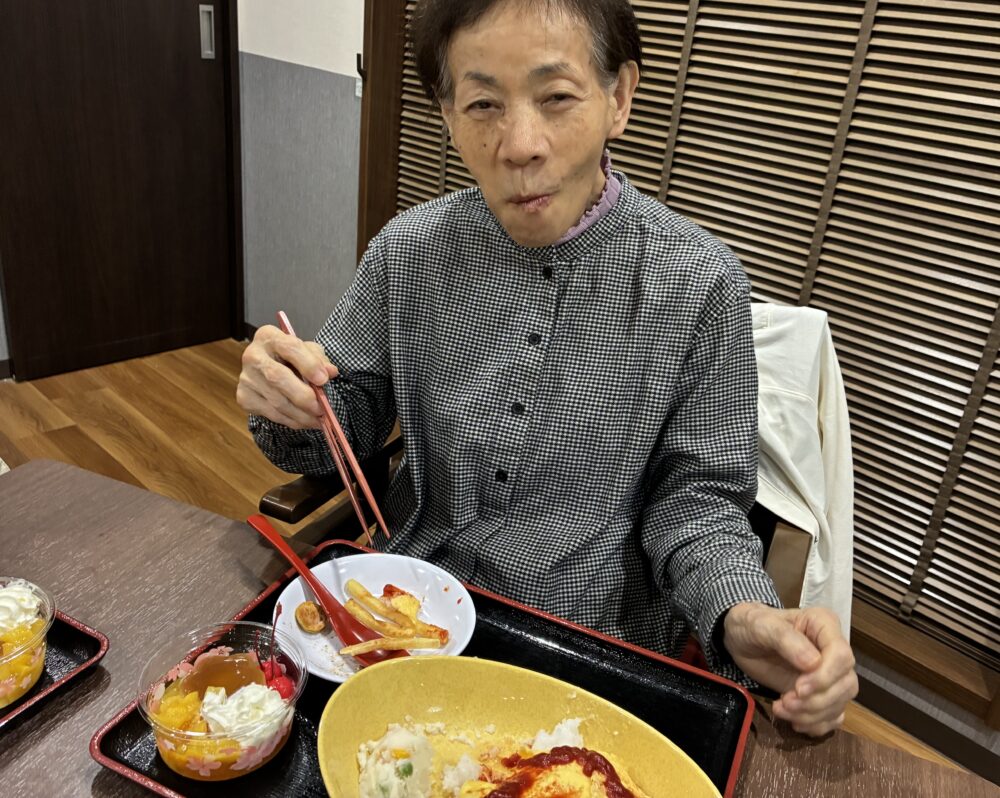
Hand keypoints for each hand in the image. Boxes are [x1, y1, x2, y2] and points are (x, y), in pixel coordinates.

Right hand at [236, 325, 339, 428]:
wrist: (271, 368)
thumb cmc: (293, 358)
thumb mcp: (309, 351)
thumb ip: (320, 360)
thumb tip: (331, 372)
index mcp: (268, 336)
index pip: (289, 347)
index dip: (308, 364)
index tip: (324, 379)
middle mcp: (253, 355)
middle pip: (278, 377)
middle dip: (304, 396)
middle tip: (323, 408)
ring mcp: (246, 378)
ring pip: (276, 401)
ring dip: (302, 415)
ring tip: (320, 420)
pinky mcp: (244, 397)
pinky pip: (271, 414)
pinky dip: (292, 421)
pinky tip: (305, 421)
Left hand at [723, 603, 857, 736]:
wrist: (741, 639)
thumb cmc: (752, 625)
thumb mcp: (761, 625)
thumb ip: (786, 639)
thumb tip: (813, 663)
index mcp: (824, 625)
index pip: (842, 656)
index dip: (824, 677)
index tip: (798, 688)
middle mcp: (833, 650)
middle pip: (846, 684)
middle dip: (816, 701)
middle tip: (785, 702)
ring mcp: (829, 674)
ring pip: (839, 703)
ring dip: (812, 714)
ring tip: (781, 709)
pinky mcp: (820, 694)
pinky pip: (832, 716)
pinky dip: (815, 724)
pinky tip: (793, 720)